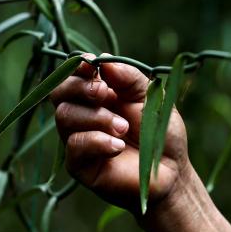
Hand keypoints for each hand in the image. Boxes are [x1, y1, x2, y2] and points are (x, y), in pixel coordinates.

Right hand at [50, 53, 192, 213]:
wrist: (171, 171)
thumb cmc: (160, 133)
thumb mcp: (150, 97)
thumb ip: (129, 77)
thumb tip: (102, 60)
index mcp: (98, 95)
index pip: (73, 76)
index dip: (77, 67)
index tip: (90, 65)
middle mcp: (83, 115)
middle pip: (59, 93)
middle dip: (80, 88)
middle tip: (104, 93)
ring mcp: (79, 140)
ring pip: (65, 117)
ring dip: (97, 118)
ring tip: (123, 128)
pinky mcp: (79, 166)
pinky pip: (74, 145)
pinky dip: (97, 141)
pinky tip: (118, 147)